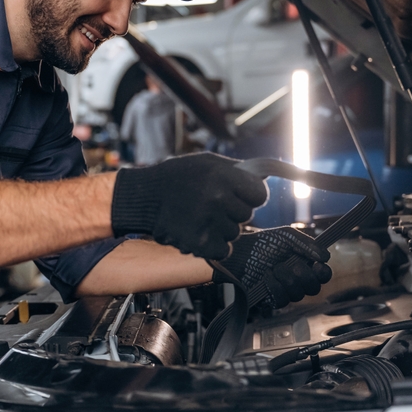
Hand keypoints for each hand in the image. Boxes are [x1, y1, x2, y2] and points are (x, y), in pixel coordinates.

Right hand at [110, 153, 267, 259]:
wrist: (145, 197)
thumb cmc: (178, 176)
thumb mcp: (209, 162)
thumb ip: (237, 171)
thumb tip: (265, 179)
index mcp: (224, 176)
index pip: (259, 195)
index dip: (250, 195)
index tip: (239, 194)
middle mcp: (218, 199)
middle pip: (247, 215)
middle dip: (234, 210)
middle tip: (212, 203)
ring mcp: (209, 223)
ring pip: (235, 233)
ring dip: (222, 227)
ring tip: (202, 215)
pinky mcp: (199, 244)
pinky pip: (223, 249)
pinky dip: (213, 244)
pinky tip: (199, 230)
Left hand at [214, 226, 331, 307]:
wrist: (239, 252)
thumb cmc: (263, 243)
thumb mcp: (287, 236)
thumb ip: (307, 243)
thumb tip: (325, 256)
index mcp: (305, 265)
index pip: (323, 275)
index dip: (324, 273)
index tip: (317, 264)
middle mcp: (298, 280)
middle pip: (314, 288)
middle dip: (305, 276)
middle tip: (293, 264)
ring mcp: (285, 291)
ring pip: (298, 294)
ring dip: (287, 279)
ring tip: (274, 267)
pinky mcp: (271, 300)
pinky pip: (282, 300)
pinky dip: (275, 287)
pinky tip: (267, 277)